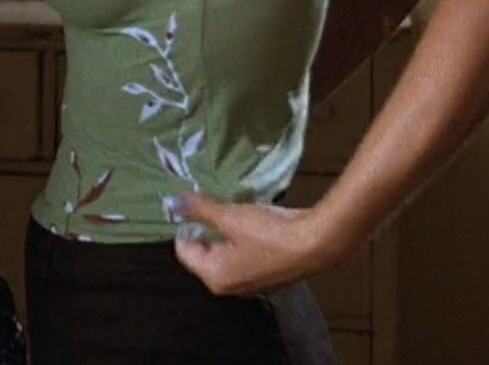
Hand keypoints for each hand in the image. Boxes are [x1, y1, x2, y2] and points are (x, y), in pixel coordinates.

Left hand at [168, 191, 350, 295]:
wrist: (316, 244)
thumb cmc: (267, 233)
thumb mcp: (229, 216)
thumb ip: (199, 209)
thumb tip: (172, 202)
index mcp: (213, 276)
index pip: (183, 249)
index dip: (187, 224)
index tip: (198, 206)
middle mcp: (228, 286)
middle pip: (204, 251)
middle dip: (209, 227)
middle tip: (218, 206)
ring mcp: (250, 283)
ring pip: (226, 251)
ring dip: (228, 231)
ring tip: (238, 211)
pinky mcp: (268, 275)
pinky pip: (245, 254)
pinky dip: (245, 238)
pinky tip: (257, 222)